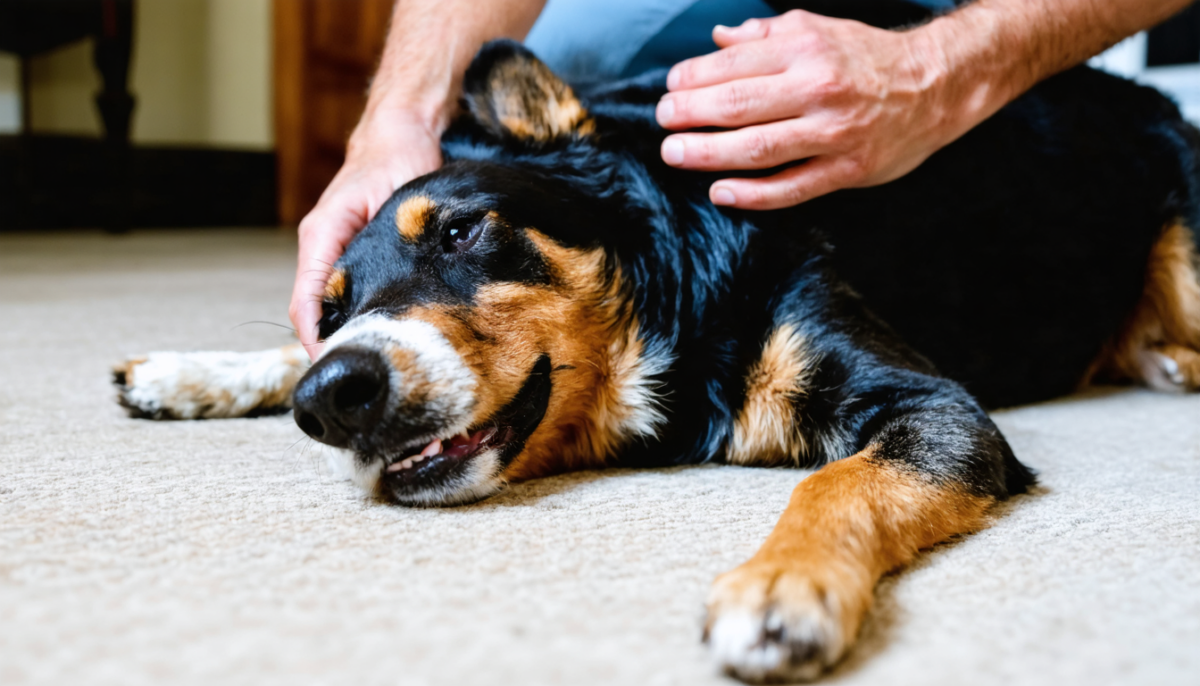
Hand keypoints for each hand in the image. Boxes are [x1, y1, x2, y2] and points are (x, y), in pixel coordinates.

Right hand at [290, 113, 441, 359]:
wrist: (399, 132)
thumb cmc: (400, 158)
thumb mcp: (400, 195)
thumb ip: (392, 239)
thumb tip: (397, 287)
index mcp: (322, 234)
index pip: (306, 303)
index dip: (317, 342)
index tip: (336, 370)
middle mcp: (319, 245)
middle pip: (311, 313)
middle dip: (330, 348)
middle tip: (358, 384)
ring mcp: (329, 250)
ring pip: (325, 306)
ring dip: (341, 335)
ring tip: (368, 371)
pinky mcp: (345, 253)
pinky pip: (339, 294)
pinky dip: (351, 318)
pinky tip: (375, 339)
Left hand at [657, 10, 967, 209]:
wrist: (935, 85)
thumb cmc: (864, 58)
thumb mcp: (817, 30)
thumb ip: (765, 35)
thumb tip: (719, 38)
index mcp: (807, 49)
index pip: (734, 65)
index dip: (693, 78)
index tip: (671, 88)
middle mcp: (819, 89)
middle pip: (738, 107)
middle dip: (690, 115)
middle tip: (663, 122)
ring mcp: (834, 133)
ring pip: (758, 149)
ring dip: (708, 154)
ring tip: (675, 154)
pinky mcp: (847, 170)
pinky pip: (792, 188)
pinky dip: (752, 194)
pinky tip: (720, 192)